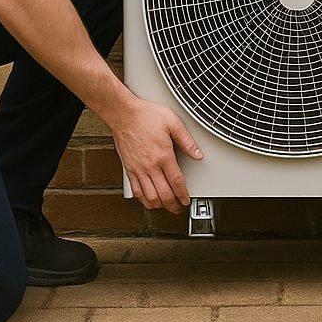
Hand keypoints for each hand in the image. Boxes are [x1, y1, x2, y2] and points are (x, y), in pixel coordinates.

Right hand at [106, 98, 203, 213]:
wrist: (124, 114)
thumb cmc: (146, 115)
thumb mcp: (173, 123)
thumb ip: (187, 141)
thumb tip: (198, 154)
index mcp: (163, 156)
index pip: (176, 182)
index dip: (183, 195)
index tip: (186, 200)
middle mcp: (150, 166)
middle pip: (164, 194)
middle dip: (173, 205)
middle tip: (179, 207)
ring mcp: (138, 169)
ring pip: (149, 196)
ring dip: (159, 205)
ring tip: (166, 206)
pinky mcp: (128, 169)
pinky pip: (135, 191)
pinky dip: (143, 200)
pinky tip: (148, 200)